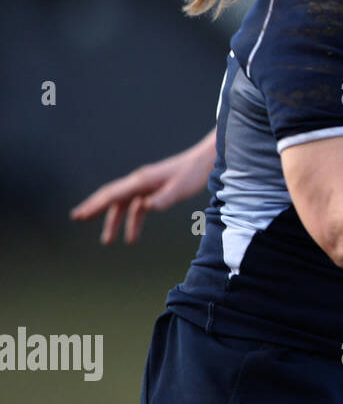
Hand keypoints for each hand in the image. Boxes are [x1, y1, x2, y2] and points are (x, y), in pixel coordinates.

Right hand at [70, 134, 215, 243]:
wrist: (204, 163)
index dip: (95, 205)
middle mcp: (139, 181)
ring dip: (115, 222)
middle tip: (77, 219)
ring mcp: (145, 186)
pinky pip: (137, 207)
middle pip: (111, 196)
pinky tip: (132, 236)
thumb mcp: (179, 189)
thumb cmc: (192, 175)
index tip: (80, 215)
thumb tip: (145, 207)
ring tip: (107, 241)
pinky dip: (132, 221)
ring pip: (123, 205)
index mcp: (141, 181)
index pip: (112, 194)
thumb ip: (163, 198)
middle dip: (94, 208)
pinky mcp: (153, 190)